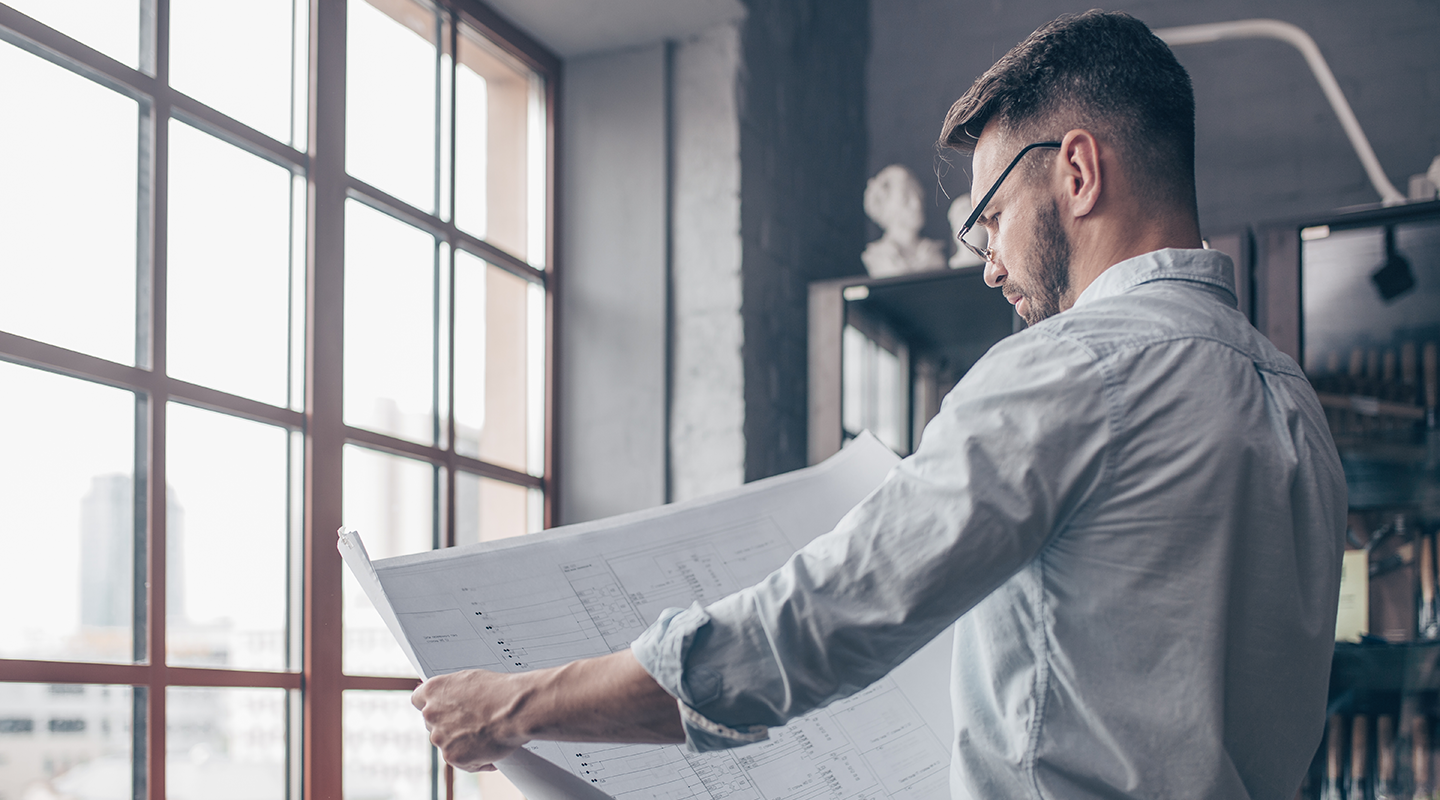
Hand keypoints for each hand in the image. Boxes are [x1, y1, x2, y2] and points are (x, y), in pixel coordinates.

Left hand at [412, 669, 528, 771]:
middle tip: (471, 724)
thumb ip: (453, 691)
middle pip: (432, 724)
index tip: (441, 709)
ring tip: (486, 735)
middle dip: (448, 726)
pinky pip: (462, 762)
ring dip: (462, 743)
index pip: (419, 700)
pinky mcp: (452, 756)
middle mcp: (431, 713)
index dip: (432, 705)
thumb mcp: (471, 681)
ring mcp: (439, 737)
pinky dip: (476, 760)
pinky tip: (491, 749)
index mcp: (434, 690)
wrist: (515, 709)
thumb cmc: (499, 691)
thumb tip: (451, 698)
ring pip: (446, 744)